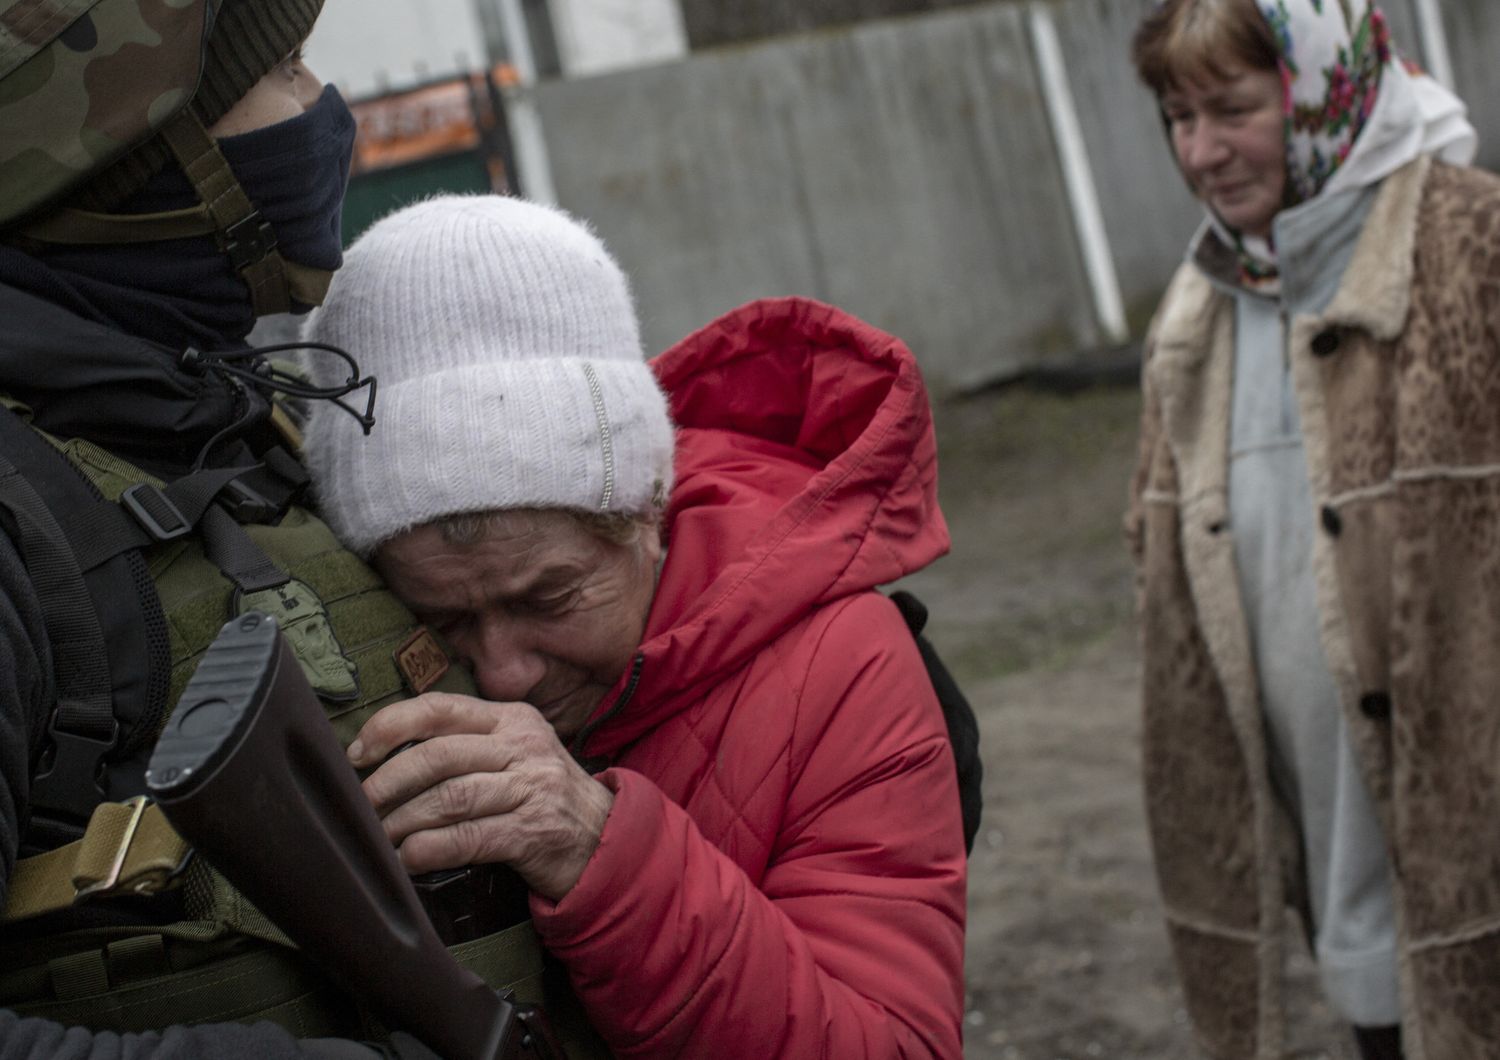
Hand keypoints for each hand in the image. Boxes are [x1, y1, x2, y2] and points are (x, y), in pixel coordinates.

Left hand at [347, 692, 613, 901]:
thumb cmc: (541, 795)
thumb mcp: (514, 753)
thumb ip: (465, 745)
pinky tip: (407, 859)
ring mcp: (531, 787)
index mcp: (511, 718)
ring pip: (449, 797)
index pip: (440, 707)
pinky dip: (429, 849)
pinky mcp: (533, 831)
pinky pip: (468, 837)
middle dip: (388, 782)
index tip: (358, 753)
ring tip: (378, 838)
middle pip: (438, 755)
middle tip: (360, 806)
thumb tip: (385, 756)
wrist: (604, 838)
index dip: (390, 726)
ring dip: (402, 821)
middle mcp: (523, 746)